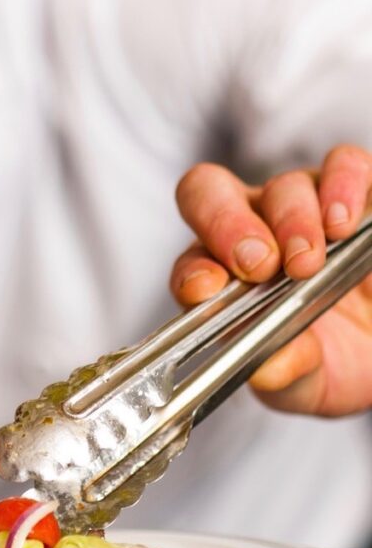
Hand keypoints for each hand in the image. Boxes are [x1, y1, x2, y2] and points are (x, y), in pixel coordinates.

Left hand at [170, 146, 371, 416]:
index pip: (192, 259)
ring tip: (310, 260)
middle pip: (212, 194)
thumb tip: (267, 369)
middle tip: (259, 264)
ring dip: (291, 219)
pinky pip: (344, 165)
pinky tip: (345, 222)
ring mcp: (303, 205)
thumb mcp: (311, 382)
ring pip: (282, 186)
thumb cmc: (335, 359)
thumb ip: (287, 375)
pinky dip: (343, 184)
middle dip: (228, 225)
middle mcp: (254, 226)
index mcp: (223, 272)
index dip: (193, 271)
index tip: (208, 289)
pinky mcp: (357, 192)